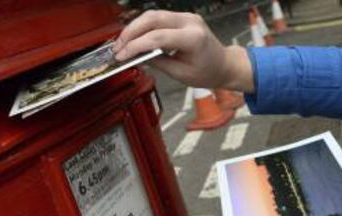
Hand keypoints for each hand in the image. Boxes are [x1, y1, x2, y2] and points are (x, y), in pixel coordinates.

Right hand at [113, 10, 253, 92]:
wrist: (224, 65)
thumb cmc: (207, 72)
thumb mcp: (181, 74)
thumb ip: (158, 62)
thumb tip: (136, 56)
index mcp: (193, 38)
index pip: (157, 37)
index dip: (135, 46)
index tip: (121, 55)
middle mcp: (190, 22)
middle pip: (153, 19)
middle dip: (131, 32)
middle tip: (117, 47)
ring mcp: (187, 17)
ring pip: (154, 15)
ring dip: (135, 28)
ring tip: (122, 43)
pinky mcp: (183, 17)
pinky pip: (159, 18)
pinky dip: (144, 27)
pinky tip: (135, 38)